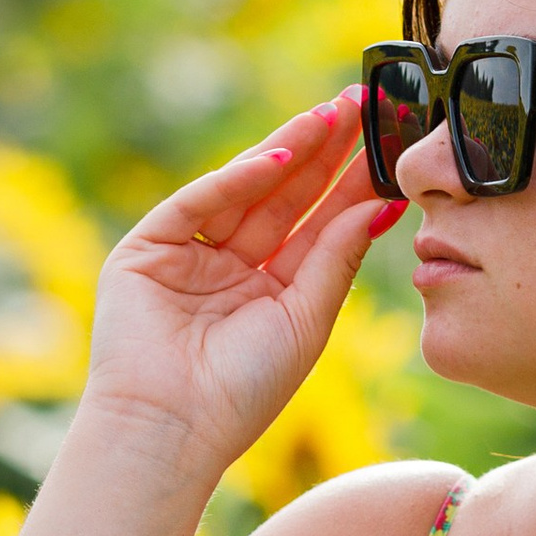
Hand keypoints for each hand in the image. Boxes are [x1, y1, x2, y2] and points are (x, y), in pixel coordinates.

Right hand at [80, 86, 387, 469]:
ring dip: (287, 151)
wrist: (171, 430)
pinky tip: (278, 158)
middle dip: (324, 153)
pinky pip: (197, 203)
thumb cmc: (243, 392)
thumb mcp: (305, 320)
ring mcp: (188, 253)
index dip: (351, 184)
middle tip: (362, 105)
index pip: (318, 223)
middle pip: (286, 197)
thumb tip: (379, 207)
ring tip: (331, 116)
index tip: (388, 144)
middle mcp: (230, 265)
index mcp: (271, 290)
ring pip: (246, 189)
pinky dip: (235, 179)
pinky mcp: (146, 249)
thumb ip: (336, 259)